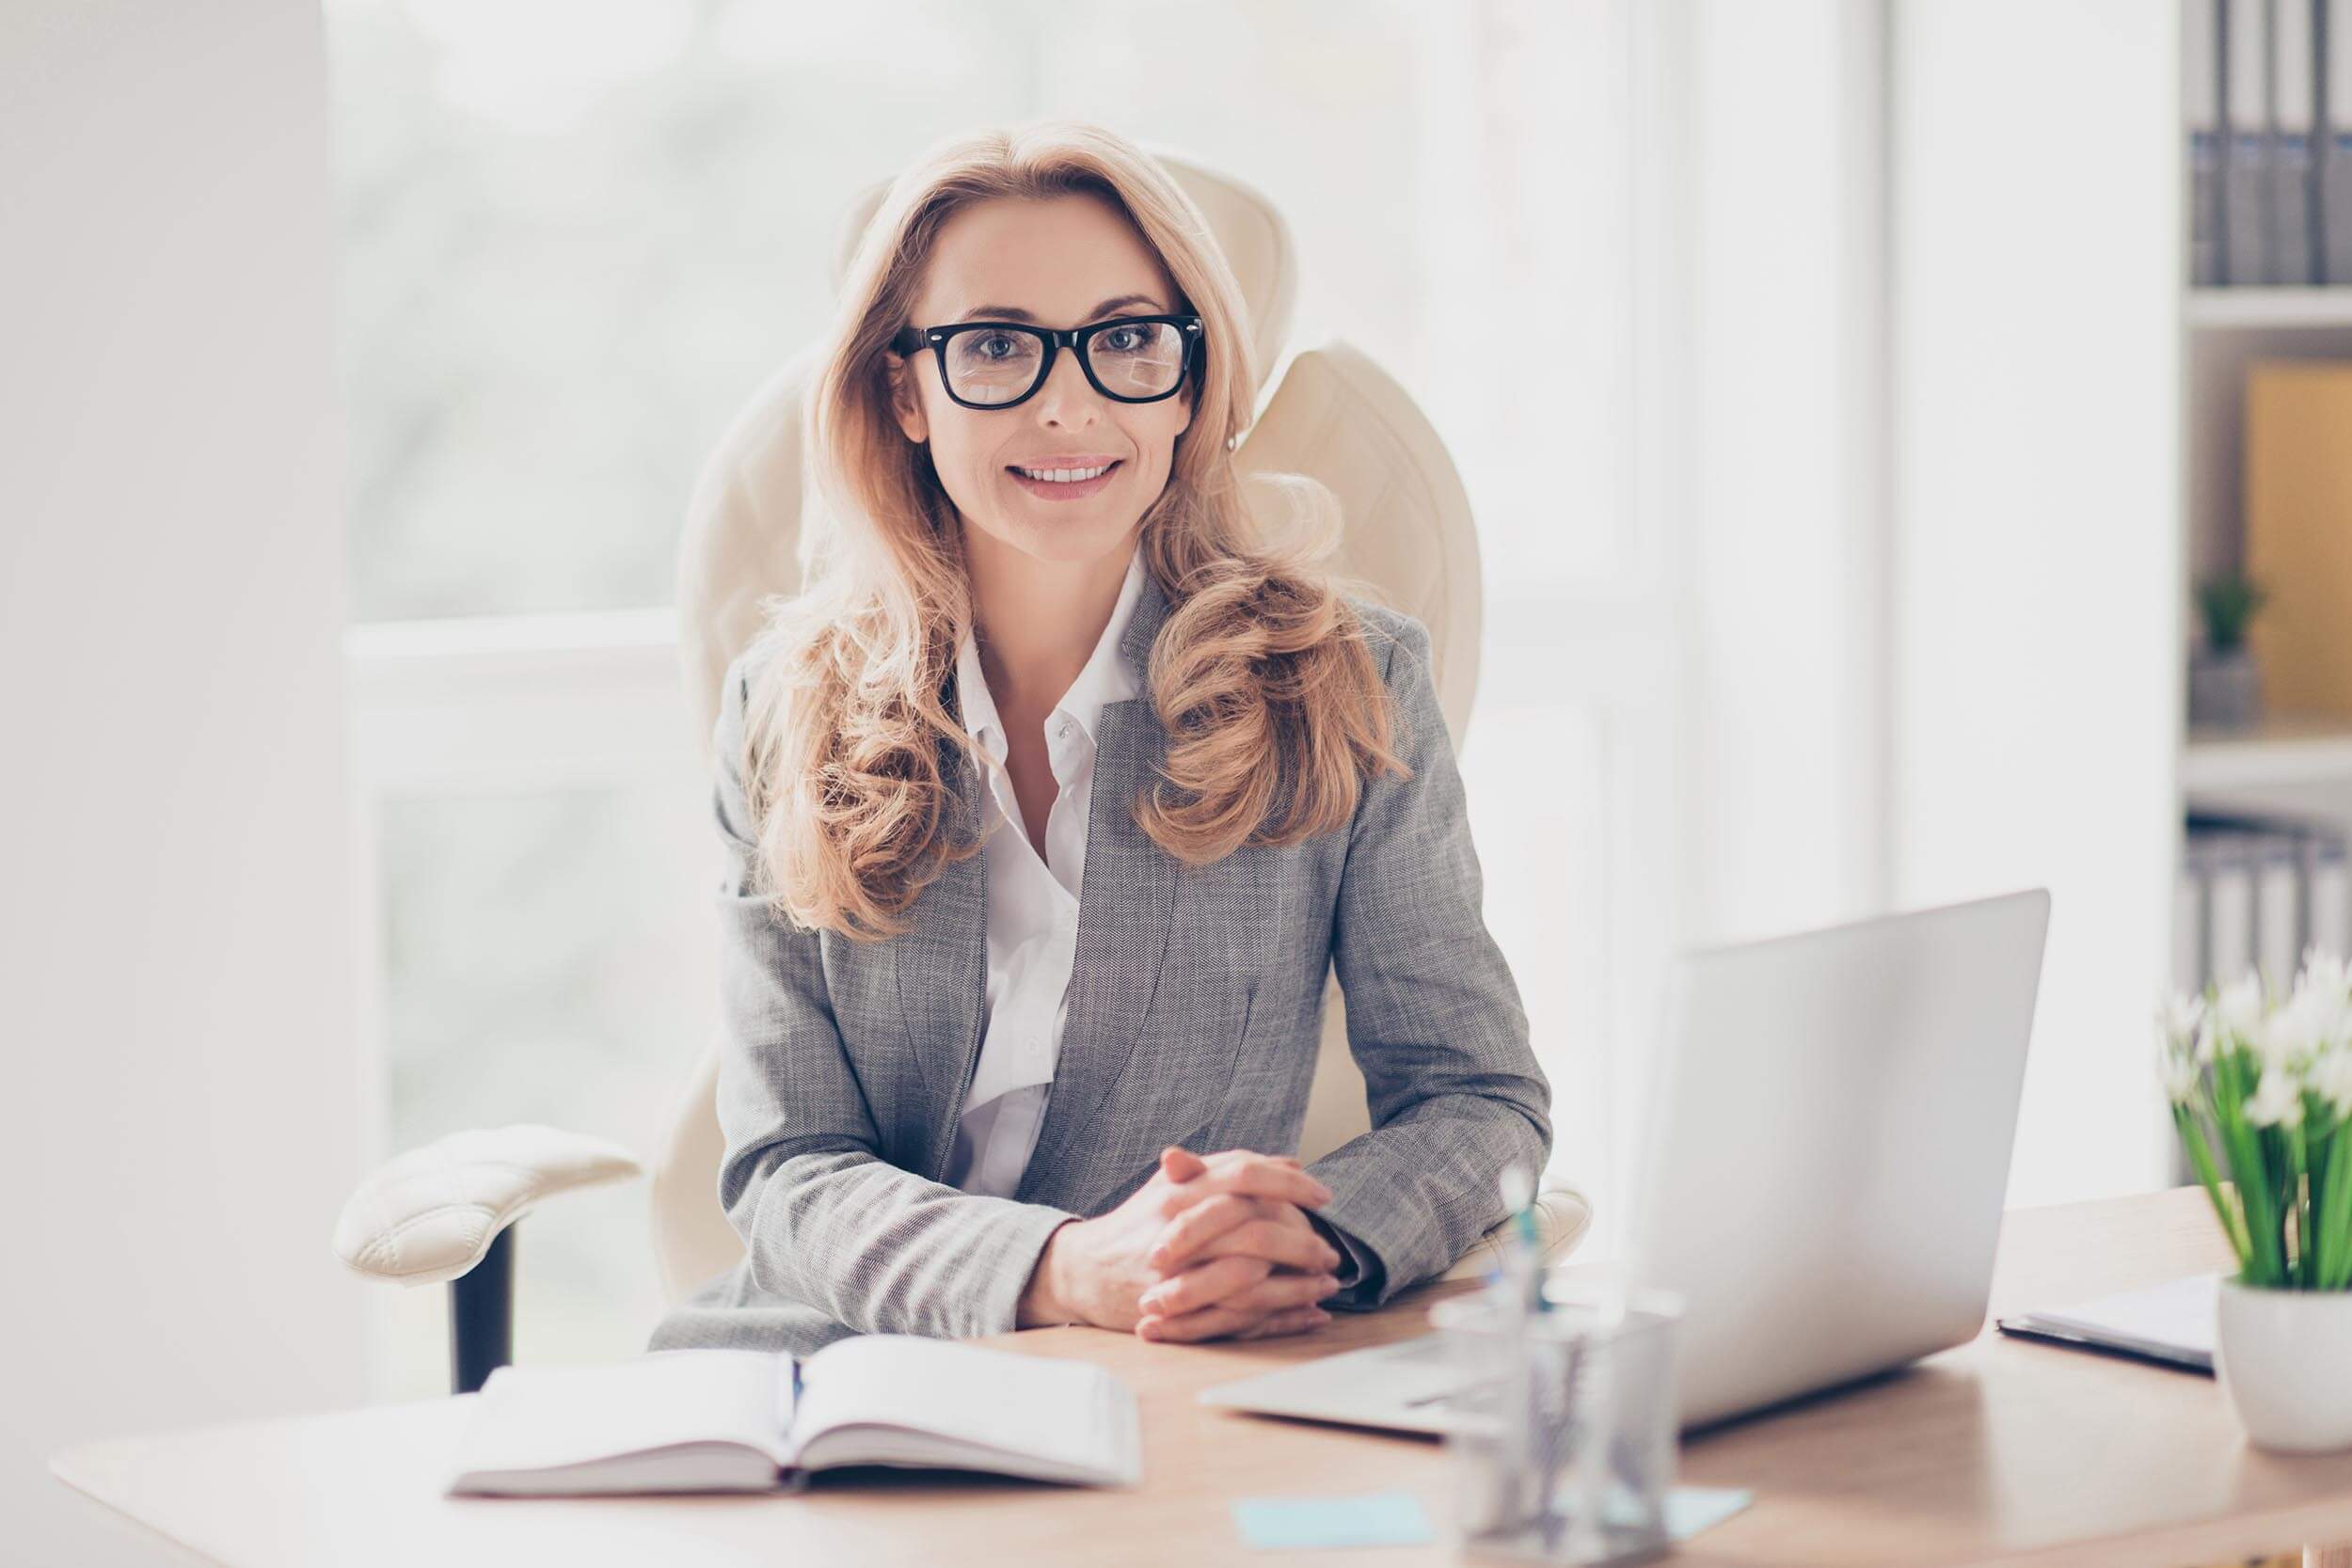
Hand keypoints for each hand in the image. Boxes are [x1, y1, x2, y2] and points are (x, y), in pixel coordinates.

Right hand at [1016, 1146, 1338, 1333]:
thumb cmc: (1139, 1224)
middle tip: (1330, 1251)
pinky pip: (1239, 1319)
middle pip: (1254, 1231)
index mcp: (1181, 1190)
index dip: (1289, 1183)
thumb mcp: (1175, 1185)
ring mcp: (1176, 1274)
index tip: (1324, 1195)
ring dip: (1297, 1286)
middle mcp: (1179, 1228)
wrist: (1085, 1271)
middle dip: (1302, 1243)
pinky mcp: (1177, 1313)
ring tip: (1326, 1284)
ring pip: (1251, 1281)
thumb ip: (1229, 1170)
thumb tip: (1291, 1161)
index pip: (1244, 1174)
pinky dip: (1281, 1319)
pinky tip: (1309, 1314)